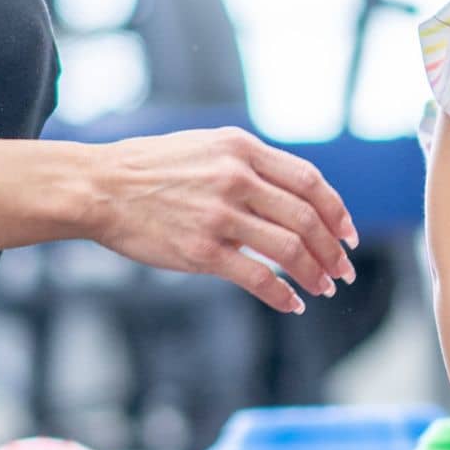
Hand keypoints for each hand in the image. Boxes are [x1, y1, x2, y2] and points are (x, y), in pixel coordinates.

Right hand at [87, 127, 356, 311]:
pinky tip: (292, 303)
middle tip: (343, 269)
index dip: (336, 210)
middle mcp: (236, 178)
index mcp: (241, 148)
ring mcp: (219, 215)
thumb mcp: (207, 145)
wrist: (100, 187)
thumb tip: (293, 194)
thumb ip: (250, 164)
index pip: (309, 181)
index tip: (348, 233)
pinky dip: (282, 294)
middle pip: (306, 218)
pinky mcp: (201, 251)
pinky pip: (257, 277)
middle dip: (333, 249)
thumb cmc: (152, 168)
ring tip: (322, 287)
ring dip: (314, 273)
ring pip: (289, 249)